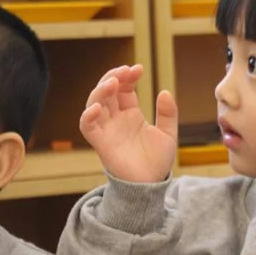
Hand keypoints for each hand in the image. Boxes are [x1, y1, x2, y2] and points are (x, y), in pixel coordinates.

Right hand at [80, 64, 177, 182]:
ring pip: (94, 103)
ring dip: (100, 90)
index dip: (128, 77)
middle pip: (107, 91)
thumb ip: (168, 113)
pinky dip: (88, 115)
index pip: (124, 89)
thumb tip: (164, 92)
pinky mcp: (100, 143)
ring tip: (113, 82)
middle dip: (113, 77)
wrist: (151, 185)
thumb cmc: (157, 161)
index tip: (138, 68)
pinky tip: (97, 107)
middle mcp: (116, 119)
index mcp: (130, 114)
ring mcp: (107, 129)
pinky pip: (87, 126)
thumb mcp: (168, 134)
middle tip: (125, 71)